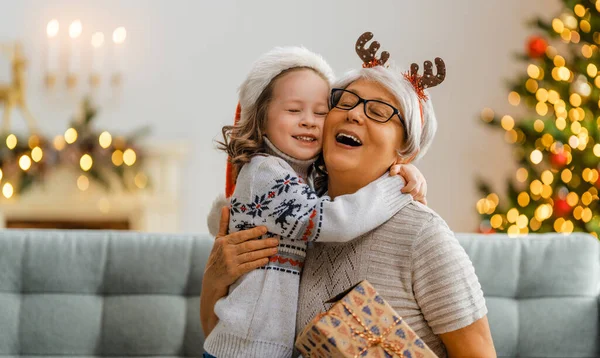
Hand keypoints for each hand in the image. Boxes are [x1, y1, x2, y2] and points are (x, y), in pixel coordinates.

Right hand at [200, 206, 278, 335]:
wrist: (212, 278)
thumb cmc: (217, 256)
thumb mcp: (218, 240)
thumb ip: (224, 224)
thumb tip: (226, 207)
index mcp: (224, 241)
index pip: (241, 235)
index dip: (253, 232)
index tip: (265, 229)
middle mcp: (227, 251)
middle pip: (248, 245)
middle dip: (263, 243)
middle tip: (276, 240)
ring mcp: (230, 262)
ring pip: (250, 255)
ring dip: (264, 252)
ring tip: (275, 249)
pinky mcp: (234, 272)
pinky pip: (249, 266)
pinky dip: (258, 262)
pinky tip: (267, 259)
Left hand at [389, 163, 426, 204]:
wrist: (409, 169)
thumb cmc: (402, 169)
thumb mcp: (397, 167)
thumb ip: (394, 169)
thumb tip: (392, 173)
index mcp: (414, 175)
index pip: (414, 183)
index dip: (408, 188)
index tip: (401, 190)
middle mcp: (421, 179)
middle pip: (418, 191)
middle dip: (410, 195)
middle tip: (403, 197)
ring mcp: (423, 185)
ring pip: (422, 195)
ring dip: (414, 198)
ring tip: (406, 198)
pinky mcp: (424, 189)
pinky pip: (423, 197)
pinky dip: (418, 200)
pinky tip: (412, 201)